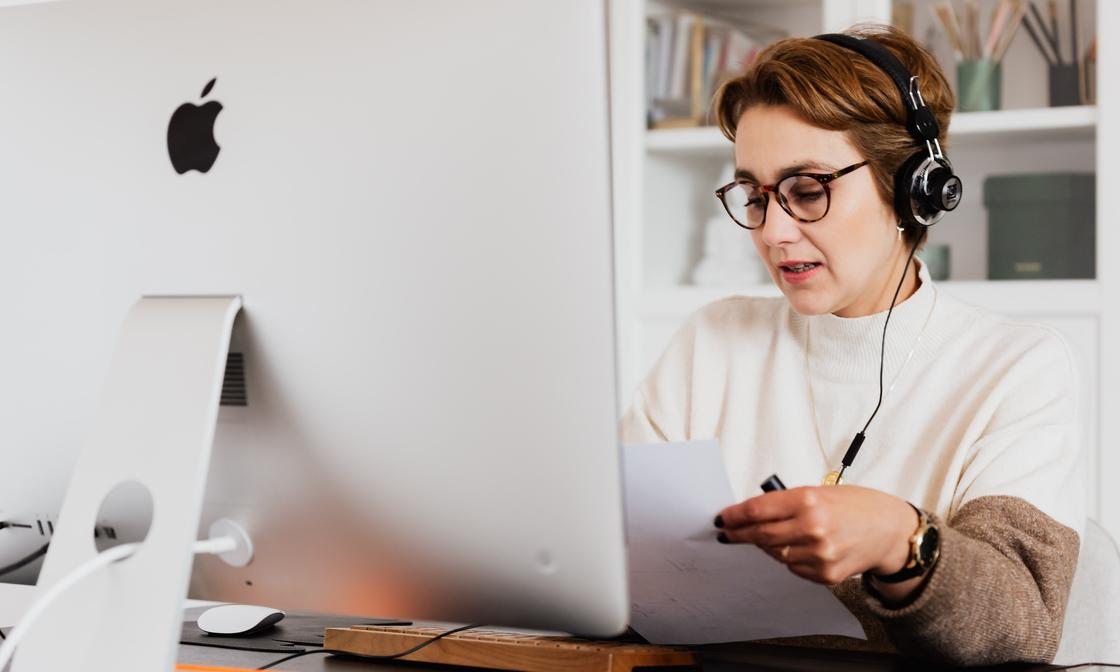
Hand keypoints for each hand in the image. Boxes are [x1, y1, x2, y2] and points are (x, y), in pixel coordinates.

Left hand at [715, 485, 917, 585]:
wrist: (890, 530)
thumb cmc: (855, 506)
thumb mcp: (820, 491)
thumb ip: (786, 502)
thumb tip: (751, 513)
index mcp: (809, 500)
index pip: (758, 510)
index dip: (735, 515)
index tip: (723, 518)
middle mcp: (813, 528)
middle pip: (760, 535)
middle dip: (740, 534)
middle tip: (728, 532)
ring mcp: (819, 554)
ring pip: (775, 554)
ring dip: (768, 546)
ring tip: (777, 536)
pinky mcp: (825, 574)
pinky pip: (793, 568)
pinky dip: (790, 558)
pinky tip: (802, 548)